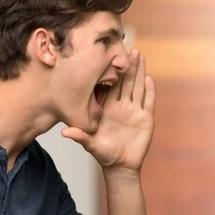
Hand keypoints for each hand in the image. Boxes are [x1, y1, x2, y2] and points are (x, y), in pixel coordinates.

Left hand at [62, 49, 155, 171]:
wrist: (120, 166)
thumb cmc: (103, 154)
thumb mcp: (90, 144)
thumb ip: (80, 137)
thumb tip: (64, 133)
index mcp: (108, 108)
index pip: (111, 86)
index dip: (112, 71)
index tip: (110, 56)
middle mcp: (122, 107)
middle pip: (126, 82)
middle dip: (129, 65)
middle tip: (130, 48)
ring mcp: (135, 111)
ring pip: (138, 87)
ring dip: (140, 72)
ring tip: (140, 56)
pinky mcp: (146, 119)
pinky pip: (148, 102)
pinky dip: (150, 91)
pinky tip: (149, 79)